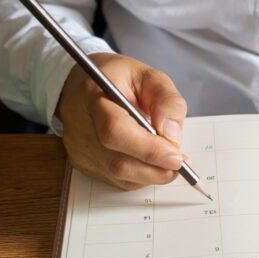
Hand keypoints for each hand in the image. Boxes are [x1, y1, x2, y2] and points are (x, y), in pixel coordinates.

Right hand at [57, 53, 186, 189]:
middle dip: (156, 168)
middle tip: (179, 162)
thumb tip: (172, 135)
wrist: (86, 87)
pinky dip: (140, 176)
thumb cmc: (119, 80)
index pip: (116, 131)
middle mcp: (79, 126)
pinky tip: (150, 162)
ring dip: (151, 174)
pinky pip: (117, 180)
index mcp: (93, 95)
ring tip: (169, 160)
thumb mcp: (150, 77)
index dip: (149, 149)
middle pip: (118, 163)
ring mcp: (79, 149)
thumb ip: (167, 101)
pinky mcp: (83, 164)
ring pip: (119, 176)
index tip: (176, 156)